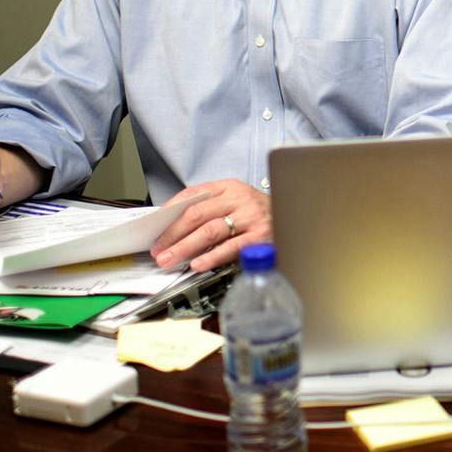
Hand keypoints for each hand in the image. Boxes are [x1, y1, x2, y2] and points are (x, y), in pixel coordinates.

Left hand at [151, 179, 271, 273]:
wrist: (296, 216)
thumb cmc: (258, 213)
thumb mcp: (235, 202)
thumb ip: (209, 209)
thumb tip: (174, 228)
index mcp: (229, 187)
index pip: (193, 195)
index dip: (171, 212)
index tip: (156, 228)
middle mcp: (239, 199)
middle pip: (197, 214)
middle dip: (173, 234)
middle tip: (158, 249)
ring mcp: (250, 217)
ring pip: (210, 231)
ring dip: (185, 247)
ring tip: (170, 259)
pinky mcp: (260, 236)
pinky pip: (231, 247)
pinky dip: (212, 256)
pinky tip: (198, 264)